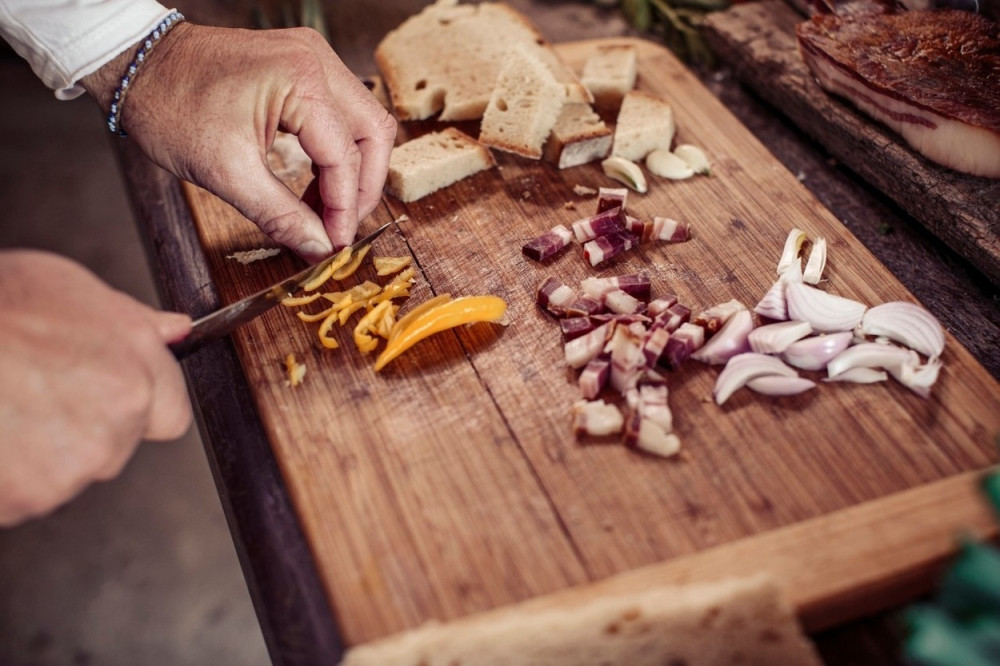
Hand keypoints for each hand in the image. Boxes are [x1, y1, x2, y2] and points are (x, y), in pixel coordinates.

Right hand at [0, 251, 192, 526]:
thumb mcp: (66, 287)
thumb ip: (132, 320)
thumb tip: (177, 331)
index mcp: (135, 375)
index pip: (171, 414)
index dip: (138, 404)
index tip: (103, 392)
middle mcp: (115, 426)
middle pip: (116, 446)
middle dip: (82, 427)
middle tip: (30, 389)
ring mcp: (70, 470)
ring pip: (65, 474)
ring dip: (37, 454)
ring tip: (1, 404)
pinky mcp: (25, 499)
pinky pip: (21, 497)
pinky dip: (4, 477)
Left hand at [84, 23, 396, 261]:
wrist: (137, 66)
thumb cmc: (169, 107)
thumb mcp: (225, 172)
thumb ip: (281, 215)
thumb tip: (319, 248)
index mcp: (301, 79)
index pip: (346, 155)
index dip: (345, 208)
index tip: (335, 245)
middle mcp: (316, 60)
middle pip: (374, 133)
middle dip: (362, 187)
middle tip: (341, 228)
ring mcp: (311, 59)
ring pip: (364, 123)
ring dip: (352, 171)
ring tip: (325, 210)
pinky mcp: (301, 67)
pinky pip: (340, 114)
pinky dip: (335, 152)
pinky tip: (315, 184)